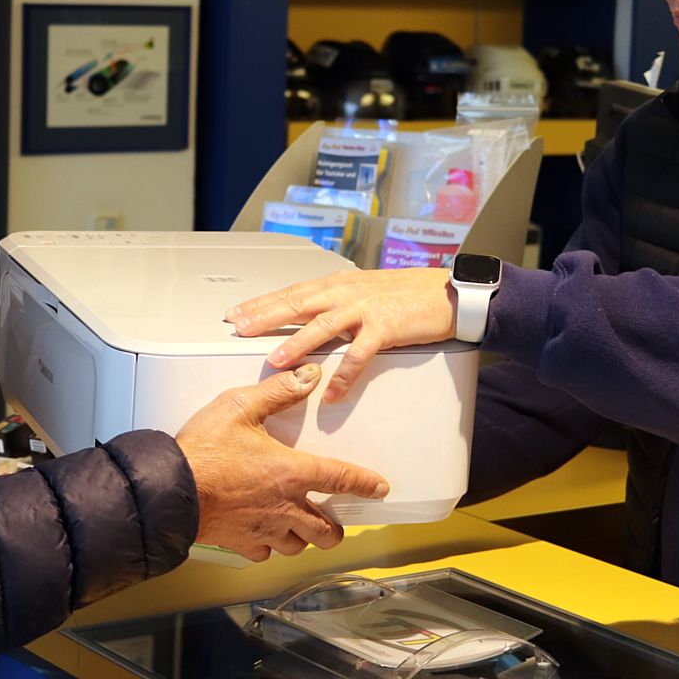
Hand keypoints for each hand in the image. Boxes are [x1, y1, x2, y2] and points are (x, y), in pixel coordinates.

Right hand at [176, 365, 390, 561]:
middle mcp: (284, 507)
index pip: (341, 479)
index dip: (365, 483)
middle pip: (327, 531)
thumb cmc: (203, 450)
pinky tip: (262, 533)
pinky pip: (265, 553)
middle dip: (334, 528)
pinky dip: (268, 546)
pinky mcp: (241, 543)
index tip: (379, 488)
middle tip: (331, 518)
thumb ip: (278, 392)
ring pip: (298, 545)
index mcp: (291, 473)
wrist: (169, 491)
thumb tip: (308, 377)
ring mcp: (263, 530)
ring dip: (302, 537)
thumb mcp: (239, 407)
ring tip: (297, 525)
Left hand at [224, 268, 456, 402]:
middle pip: (297, 304)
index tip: (235, 313)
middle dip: (266, 317)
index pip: (291, 292)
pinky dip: (343, 375)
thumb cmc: (402, 294)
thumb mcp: (360, 292)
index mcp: (336, 284)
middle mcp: (345, 293)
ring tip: (275, 361)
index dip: (261, 302)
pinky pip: (359, 355)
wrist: (443, 293)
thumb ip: (333, 303)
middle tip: (240, 328)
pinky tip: (330, 393)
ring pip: (323, 326)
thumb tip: (305, 317)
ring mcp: (364, 310)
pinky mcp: (384, 328)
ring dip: (297, 344)